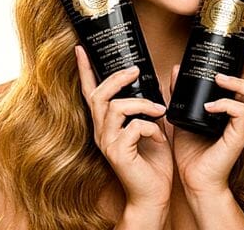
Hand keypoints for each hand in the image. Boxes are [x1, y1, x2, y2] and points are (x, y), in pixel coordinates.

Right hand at [75, 46, 173, 208]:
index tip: (81, 49)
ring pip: (115, 108)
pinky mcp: (117, 153)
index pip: (91, 93)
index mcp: (107, 124)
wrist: (154, 194)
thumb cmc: (153, 162)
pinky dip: (150, 128)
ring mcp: (107, 143)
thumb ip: (150, 107)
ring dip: (141, 104)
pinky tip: (159, 137)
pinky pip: (132, 127)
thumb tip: (162, 80)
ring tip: (158, 111)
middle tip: (136, 71)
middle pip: (99, 95)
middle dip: (117, 79)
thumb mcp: (153, 127)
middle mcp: (102, 132)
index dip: (85, 71)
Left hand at [169, 30, 243, 194]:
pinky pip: (240, 113)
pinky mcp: (239, 137)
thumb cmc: (192, 150)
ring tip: (219, 78)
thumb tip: (176, 68)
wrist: (194, 180)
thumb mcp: (182, 114)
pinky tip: (209, 106)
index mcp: (235, 105)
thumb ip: (181, 92)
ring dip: (239, 81)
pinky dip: (225, 105)